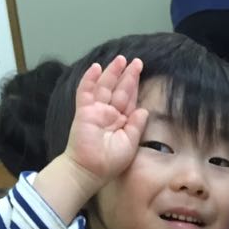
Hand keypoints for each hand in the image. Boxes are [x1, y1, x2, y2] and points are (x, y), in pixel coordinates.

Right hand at [64, 55, 148, 191]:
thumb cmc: (110, 161)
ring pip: (105, 87)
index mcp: (122, 121)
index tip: (141, 72)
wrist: (90, 169)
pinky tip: (96, 68)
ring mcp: (96, 110)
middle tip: (137, 61)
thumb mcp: (130, 143)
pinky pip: (86, 91)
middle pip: (119, 89)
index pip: (129, 100)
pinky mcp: (84, 110)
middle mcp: (109, 113)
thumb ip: (137, 125)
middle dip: (127, 75)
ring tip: (120, 59)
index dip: (135, 86)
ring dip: (112, 72)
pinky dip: (90, 79)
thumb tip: (144, 109)